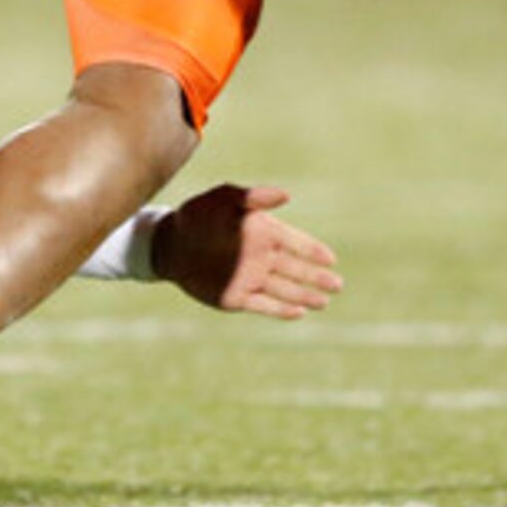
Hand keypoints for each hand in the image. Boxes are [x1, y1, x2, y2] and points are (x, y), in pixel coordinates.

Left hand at [154, 183, 341, 318]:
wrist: (168, 242)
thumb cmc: (197, 215)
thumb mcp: (223, 199)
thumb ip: (253, 197)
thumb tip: (286, 194)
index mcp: (263, 233)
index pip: (296, 243)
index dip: (314, 251)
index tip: (331, 258)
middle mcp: (260, 257)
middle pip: (296, 270)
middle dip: (317, 277)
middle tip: (337, 284)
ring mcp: (250, 278)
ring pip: (284, 290)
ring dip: (304, 296)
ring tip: (324, 301)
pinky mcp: (235, 297)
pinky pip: (264, 305)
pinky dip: (281, 310)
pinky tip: (298, 312)